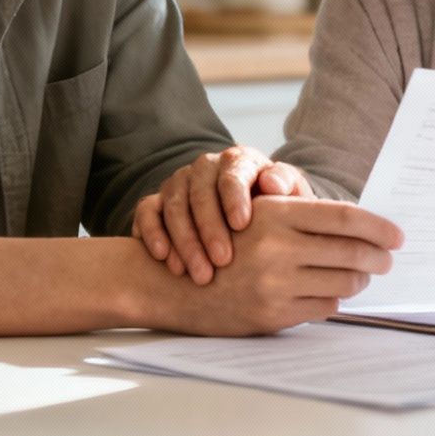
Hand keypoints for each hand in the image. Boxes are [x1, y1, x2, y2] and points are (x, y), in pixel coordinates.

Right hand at [132, 146, 312, 283]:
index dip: (234, 198)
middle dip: (209, 228)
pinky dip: (151, 233)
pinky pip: (146, 211)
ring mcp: (178, 183)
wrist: (248, 224)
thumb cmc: (273, 212)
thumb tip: (273, 182)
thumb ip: (287, 186)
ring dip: (184, 240)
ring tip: (197, 273)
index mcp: (238, 162)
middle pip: (200, 192)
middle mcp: (205, 168)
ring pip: (174, 205)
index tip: (241, 225)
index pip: (232, 173)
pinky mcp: (157, 201)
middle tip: (221, 261)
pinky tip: (163, 258)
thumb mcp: (288, 199)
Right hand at [153, 197, 402, 334]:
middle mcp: (278, 249)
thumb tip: (356, 228)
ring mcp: (276, 285)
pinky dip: (334, 299)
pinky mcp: (273, 315)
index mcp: (275, 215)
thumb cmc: (218, 243)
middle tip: (388, 258)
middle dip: (378, 257)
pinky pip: (323, 307)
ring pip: (343, 282)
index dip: (377, 226)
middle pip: (352, 251)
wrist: (169, 282)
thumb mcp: (255, 218)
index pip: (343, 218)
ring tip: (363, 274)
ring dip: (359, 279)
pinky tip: (332, 292)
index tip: (397, 234)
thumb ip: (300, 219)